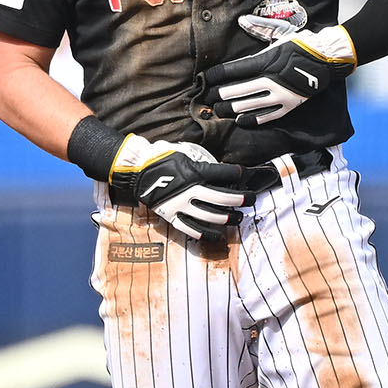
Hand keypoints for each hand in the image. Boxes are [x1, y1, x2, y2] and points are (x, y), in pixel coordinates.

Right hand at [109, 136, 244, 242]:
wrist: (136, 170)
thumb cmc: (160, 159)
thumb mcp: (183, 153)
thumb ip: (201, 162)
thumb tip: (221, 168)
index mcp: (193, 172)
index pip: (224, 174)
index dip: (238, 174)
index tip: (244, 175)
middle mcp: (190, 191)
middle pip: (223, 198)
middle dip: (242, 199)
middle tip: (252, 199)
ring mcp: (181, 206)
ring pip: (212, 216)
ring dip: (229, 219)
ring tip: (239, 218)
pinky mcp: (172, 217)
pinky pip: (192, 230)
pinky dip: (207, 234)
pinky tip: (218, 235)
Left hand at [203, 22, 355, 126]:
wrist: (326, 59)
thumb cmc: (301, 45)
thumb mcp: (280, 34)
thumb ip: (259, 29)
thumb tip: (243, 21)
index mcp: (266, 62)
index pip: (233, 71)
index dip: (216, 76)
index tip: (205, 79)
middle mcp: (270, 81)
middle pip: (237, 91)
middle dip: (219, 96)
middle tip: (207, 98)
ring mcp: (279, 96)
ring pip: (249, 106)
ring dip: (230, 109)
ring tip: (219, 111)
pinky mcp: (288, 106)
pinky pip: (266, 116)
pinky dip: (251, 119)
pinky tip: (239, 121)